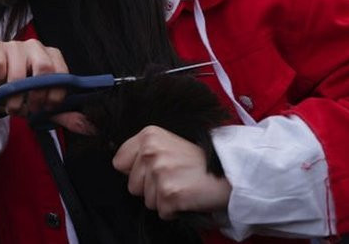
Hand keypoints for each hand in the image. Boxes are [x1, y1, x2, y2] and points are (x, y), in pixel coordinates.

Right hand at [0, 39, 68, 120]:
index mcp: (53, 57)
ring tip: (12, 105)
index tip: (47, 108)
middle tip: (31, 108)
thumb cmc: (22, 95)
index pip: (62, 74)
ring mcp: (15, 45)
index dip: (56, 95)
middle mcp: (36, 47)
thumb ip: (64, 115)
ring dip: (14, 97)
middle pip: (44, 68)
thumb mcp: (44, 106)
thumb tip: (86, 126)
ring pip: (18, 72)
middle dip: (37, 96)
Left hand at [112, 125, 231, 218]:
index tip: (153, 169)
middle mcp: (151, 151)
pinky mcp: (169, 194)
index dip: (134, 171)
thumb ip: (144, 152)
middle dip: (150, 188)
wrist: (230, 172)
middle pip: (132, 185)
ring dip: (163, 199)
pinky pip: (162, 212)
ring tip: (183, 185)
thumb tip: (122, 167)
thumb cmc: (200, 161)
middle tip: (175, 177)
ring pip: (146, 201)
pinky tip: (188, 195)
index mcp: (149, 135)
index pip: (119, 162)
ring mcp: (160, 173)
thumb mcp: (169, 143)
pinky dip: (175, 210)